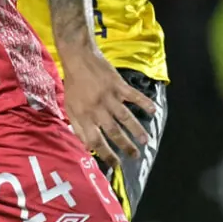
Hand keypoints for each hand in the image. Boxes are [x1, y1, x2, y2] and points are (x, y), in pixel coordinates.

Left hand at [60, 48, 155, 169]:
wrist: (78, 57)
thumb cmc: (74, 85)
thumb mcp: (69, 107)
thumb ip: (78, 127)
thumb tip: (87, 146)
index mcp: (83, 116)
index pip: (95, 141)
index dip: (105, 154)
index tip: (115, 164)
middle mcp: (97, 108)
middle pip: (113, 132)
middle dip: (125, 146)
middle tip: (135, 156)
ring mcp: (109, 96)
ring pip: (125, 117)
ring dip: (136, 130)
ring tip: (145, 141)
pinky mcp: (118, 85)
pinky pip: (134, 96)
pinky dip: (144, 103)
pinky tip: (153, 111)